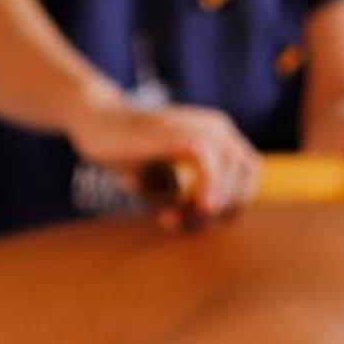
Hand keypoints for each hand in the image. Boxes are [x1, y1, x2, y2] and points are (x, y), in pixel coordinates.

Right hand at [67, 97, 260, 226]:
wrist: (95, 121)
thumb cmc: (127, 153)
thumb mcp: (162, 183)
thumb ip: (186, 200)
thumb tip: (203, 220)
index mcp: (218, 134)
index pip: (248, 172)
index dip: (235, 201)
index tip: (204, 219)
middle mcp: (218, 127)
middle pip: (247, 174)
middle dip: (227, 205)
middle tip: (187, 222)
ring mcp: (203, 128)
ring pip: (234, 172)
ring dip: (214, 203)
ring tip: (176, 217)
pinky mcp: (183, 135)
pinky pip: (210, 166)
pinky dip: (207, 189)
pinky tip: (195, 207)